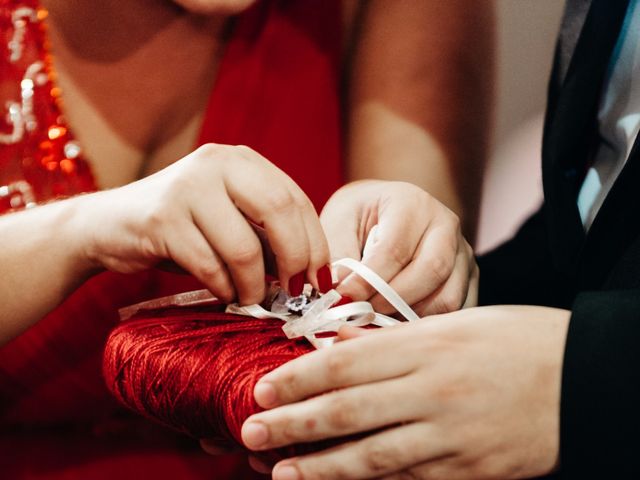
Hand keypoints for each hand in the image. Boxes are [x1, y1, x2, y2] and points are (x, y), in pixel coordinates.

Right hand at [78, 143, 329, 303]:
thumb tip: (311, 272)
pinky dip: (223, 288)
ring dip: (253, 285)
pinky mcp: (161, 218)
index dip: (315, 243)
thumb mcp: (230, 220)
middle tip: (294, 291)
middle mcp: (217, 164)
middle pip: (279, 212)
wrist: (110, 225)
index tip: (319, 279)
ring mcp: (187, 187)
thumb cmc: (182, 228)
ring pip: (244, 248)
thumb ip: (267, 234)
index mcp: (241, 161)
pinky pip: (210, 266)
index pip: (296, 199)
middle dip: (294, 260)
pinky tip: (223, 292)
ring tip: (250, 297)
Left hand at [241, 305, 569, 479]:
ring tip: (279, 473)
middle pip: (347, 410)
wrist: (583, 377)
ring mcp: (447, 435)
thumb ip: (394, 337)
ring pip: (370, 455)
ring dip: (319, 467)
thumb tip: (339, 343)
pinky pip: (406, 478)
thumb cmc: (516, 339)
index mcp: (425, 345)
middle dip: (292, 424)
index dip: (298, 377)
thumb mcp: (454, 323)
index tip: (262, 387)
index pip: (345, 362)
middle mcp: (430, 390)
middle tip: (251, 432)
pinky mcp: (465, 469)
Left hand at [320, 180, 476, 315]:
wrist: (380, 210)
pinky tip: (398, 325)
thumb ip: (338, 258)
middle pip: (432, 272)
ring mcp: (462, 252)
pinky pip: (456, 311)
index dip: (368, 280)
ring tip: (378, 319)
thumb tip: (341, 297)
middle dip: (393, 301)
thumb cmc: (357, 216)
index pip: (395, 249)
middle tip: (363, 313)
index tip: (343, 298)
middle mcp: (445, 224)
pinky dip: (427, 324)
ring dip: (411, 317)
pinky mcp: (467, 277)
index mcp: (412, 203)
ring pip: (448, 297)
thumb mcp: (338, 224)